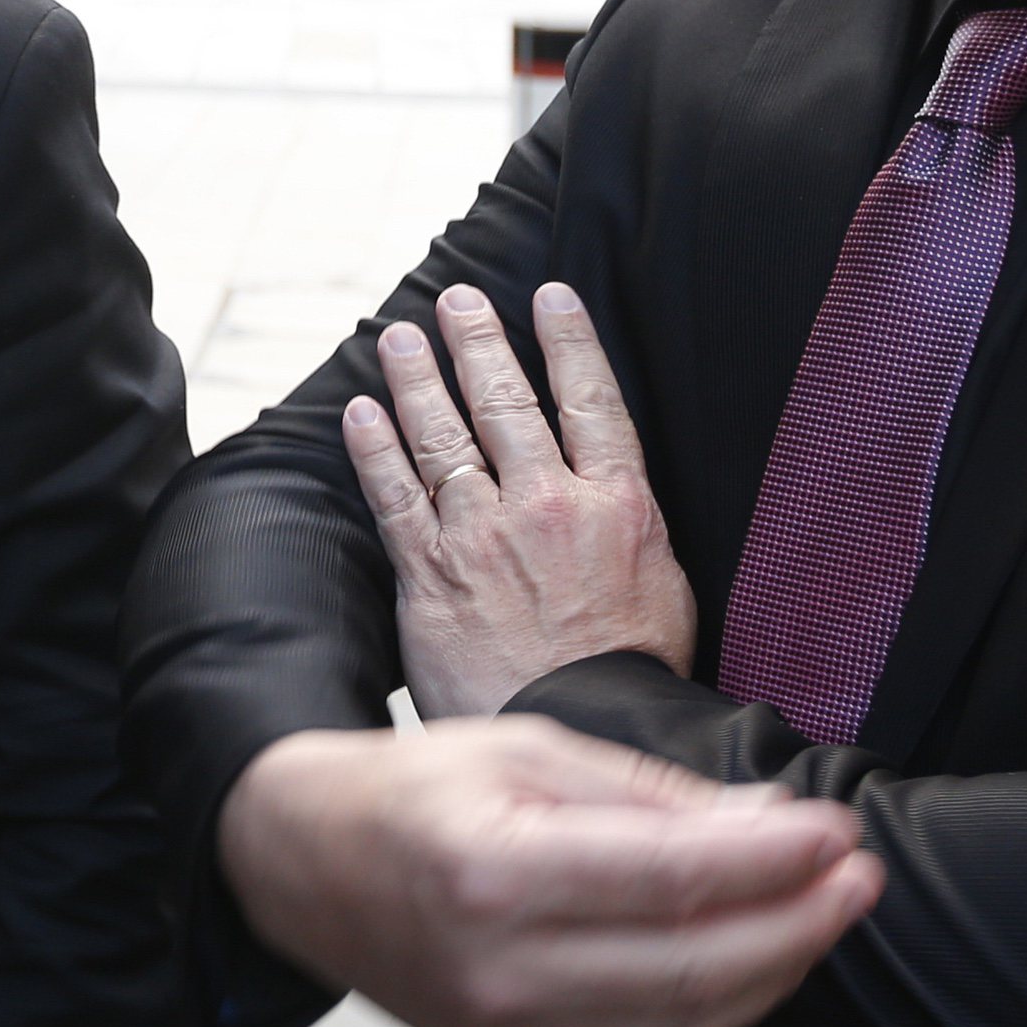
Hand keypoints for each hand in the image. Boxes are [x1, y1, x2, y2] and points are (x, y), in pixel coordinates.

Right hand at [219, 717, 879, 1026]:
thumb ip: (649, 793)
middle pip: (694, 964)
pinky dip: (718, 1013)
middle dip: (798, 923)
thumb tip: (769, 819)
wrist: (298, 862)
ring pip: (683, 1024)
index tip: (837, 832)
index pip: (673, 877)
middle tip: (857, 877)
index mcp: (491, 868)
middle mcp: (497, 965)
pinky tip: (756, 965)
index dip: (775, 861)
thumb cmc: (405, 792)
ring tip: (824, 917)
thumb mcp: (522, 749)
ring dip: (775, 974)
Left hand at [343, 282, 694, 717]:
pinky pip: (394, 495)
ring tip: (401, 338)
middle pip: (505, 402)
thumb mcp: (665, 585)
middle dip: (478, 342)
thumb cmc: (632, 672)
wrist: (589, 729)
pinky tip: (361, 412)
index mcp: (617, 505)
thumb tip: (620, 498)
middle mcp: (547, 506)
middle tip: (456, 301)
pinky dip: (374, 448)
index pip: (591, 400)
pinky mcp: (432, 572)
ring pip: (443, 437)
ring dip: (417, 379)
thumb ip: (632, 528)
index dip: (568, 341)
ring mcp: (484, 535)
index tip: (549, 297)